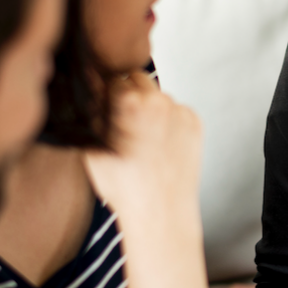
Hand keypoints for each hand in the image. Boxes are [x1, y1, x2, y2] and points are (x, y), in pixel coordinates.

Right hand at [83, 71, 202, 221]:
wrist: (161, 210)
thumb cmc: (123, 185)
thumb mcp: (91, 147)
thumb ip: (93, 114)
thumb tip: (94, 95)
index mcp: (130, 102)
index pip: (114, 77)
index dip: (107, 90)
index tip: (105, 103)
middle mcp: (158, 101)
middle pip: (139, 79)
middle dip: (130, 93)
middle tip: (123, 118)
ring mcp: (180, 111)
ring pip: (159, 96)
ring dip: (150, 107)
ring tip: (142, 137)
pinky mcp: (195, 122)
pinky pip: (177, 111)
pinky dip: (168, 120)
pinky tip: (160, 143)